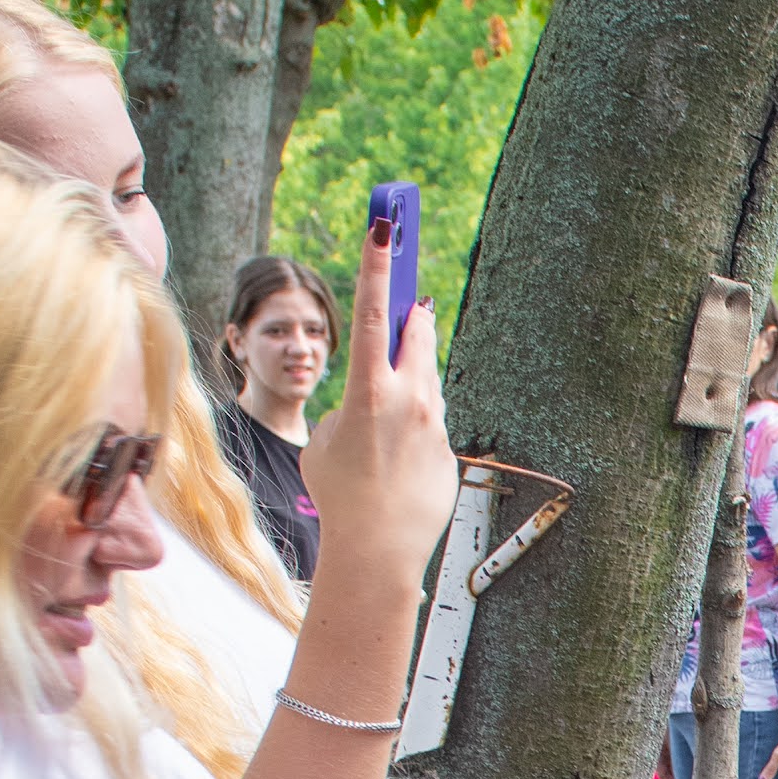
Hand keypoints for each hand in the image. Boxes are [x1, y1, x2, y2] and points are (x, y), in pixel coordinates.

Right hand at [301, 213, 460, 589]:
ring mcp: (436, 424)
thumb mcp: (327, 440)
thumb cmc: (340, 496)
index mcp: (371, 390)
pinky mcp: (449, 450)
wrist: (378, 552)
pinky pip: (430, 426)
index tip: (386, 226)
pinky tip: (394, 468)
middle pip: (418, 334)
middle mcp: (411, 399)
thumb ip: (352, 405)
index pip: (375, 310)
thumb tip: (374, 399)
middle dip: (413, 319)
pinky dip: (412, 435)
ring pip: (427, 382)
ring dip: (408, 385)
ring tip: (382, 427)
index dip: (379, 265)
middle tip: (412, 306)